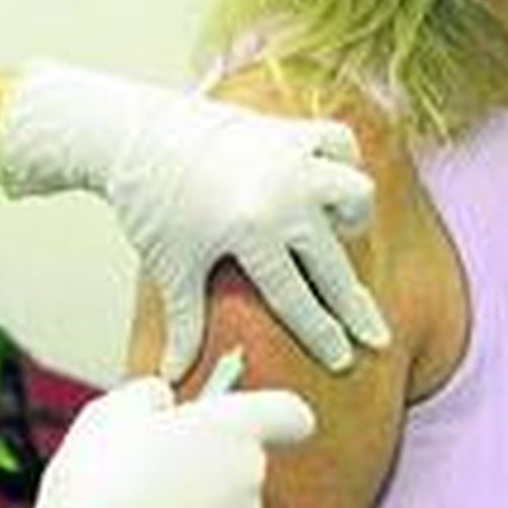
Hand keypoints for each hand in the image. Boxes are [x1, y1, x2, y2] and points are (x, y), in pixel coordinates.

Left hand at [0, 61, 389, 377]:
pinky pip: (339, 144)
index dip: (322, 335)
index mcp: (251, 231)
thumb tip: (172, 377)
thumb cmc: (149, 204)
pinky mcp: (288, 130)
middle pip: (336, 263)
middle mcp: (283, 194)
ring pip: (354, 193)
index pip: (298, 298)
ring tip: (342, 239)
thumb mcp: (170, 266)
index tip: (345, 361)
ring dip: (353, 220)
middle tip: (374, 338)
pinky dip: (344, 162)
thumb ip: (183, 323)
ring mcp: (292, 158)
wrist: (133, 135)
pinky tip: (328, 184)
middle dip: (355, 307)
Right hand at [0, 376, 314, 507]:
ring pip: (224, 505)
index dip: (271, 412)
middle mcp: (249, 480)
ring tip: (137, 505)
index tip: (240, 411)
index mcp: (232, 430)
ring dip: (193, 502)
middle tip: (153, 460)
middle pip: (244, 459)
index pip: (290, 413)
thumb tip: (161, 402)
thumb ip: (149, 395)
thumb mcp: (112, 412)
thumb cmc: (101, 486)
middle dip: (206, 458)